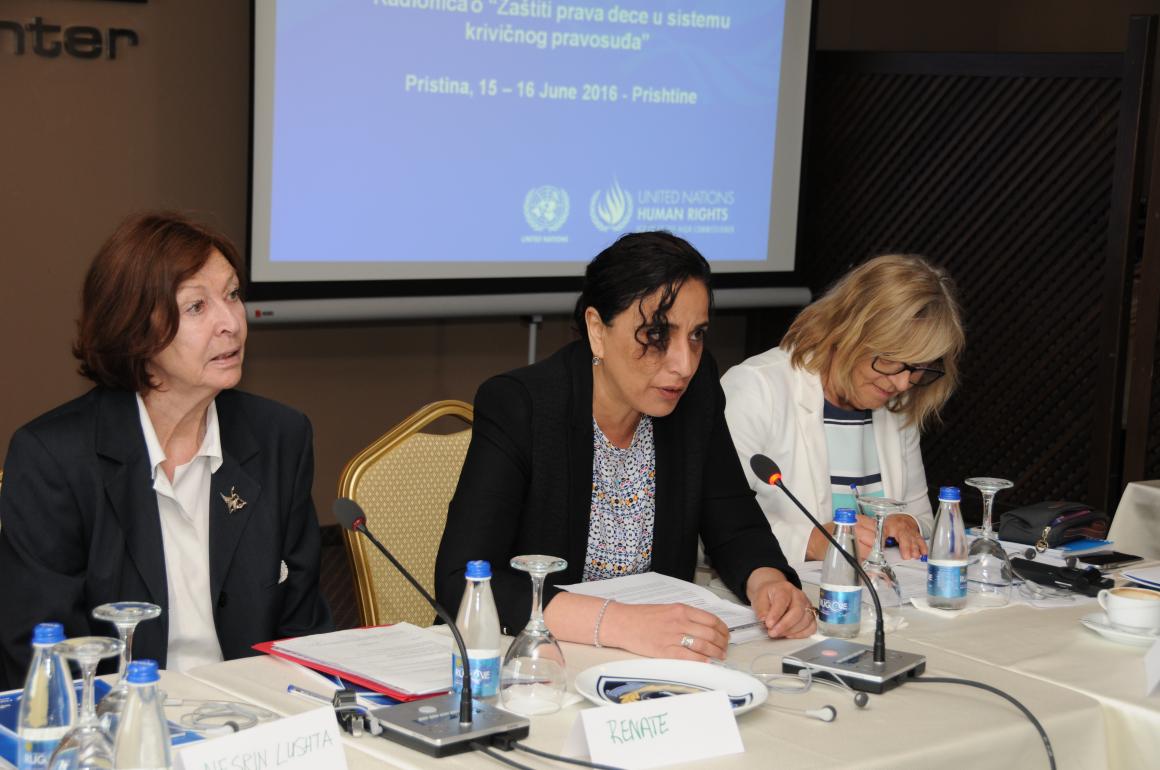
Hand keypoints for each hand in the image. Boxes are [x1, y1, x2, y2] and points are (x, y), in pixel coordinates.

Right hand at [600, 602, 729, 660]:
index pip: (711, 619)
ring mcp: (672, 636)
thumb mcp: (666, 609)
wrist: (621, 622)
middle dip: (722, 643)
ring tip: (720, 656)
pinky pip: (689, 656)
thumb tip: (702, 627)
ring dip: (716, 652)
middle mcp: (679, 621)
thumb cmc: (641, 616)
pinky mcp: (665, 650)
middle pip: (710, 633)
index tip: (725, 635)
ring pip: (703, 645)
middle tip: (725, 648)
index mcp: (681, 610)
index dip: (723, 629)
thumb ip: (684, 616)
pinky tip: (707, 662)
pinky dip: (701, 660)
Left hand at [748, 568, 815, 638]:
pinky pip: (811, 627)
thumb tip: (764, 619)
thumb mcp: (759, 598)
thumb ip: (762, 609)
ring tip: (778, 634)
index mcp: (785, 589)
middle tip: (772, 632)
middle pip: (797, 611)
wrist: (775, 592)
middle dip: (784, 625)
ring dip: (791, 631)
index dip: (776, 614)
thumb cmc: (769, 595)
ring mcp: (807, 606)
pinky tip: (790, 635)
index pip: (783, 601)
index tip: (768, 624)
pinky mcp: (810, 615)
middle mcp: (799, 596)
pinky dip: (801, 634)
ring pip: (805, 621)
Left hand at [854, 514, 926, 559]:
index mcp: (889, 526)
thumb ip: (877, 537)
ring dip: (915, 548)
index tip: (882, 546)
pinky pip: (921, 540)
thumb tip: (868, 547)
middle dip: (906, 547)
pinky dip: (923, 546)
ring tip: (915, 556)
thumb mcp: (881, 528)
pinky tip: (924, 553)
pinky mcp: (916, 534)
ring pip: (913, 538)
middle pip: (904, 536)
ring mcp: (909, 531)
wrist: (903, 519)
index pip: (885, 531)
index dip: (884, 537)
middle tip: (907, 556)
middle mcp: (901, 528)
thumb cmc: (891, 526)